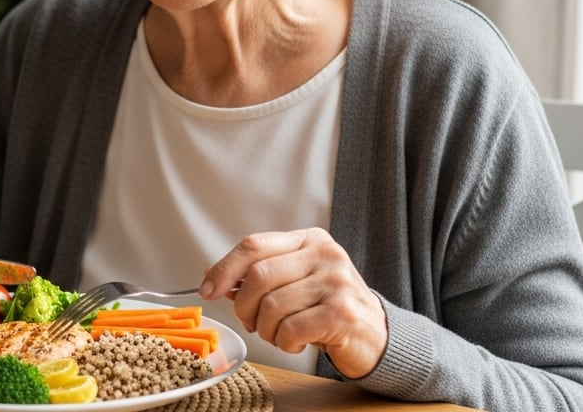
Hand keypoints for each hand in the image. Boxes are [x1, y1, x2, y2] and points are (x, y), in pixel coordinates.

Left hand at [200, 228, 386, 378]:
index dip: (224, 268)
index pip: (254, 245)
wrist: (374, 335)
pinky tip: (297, 342)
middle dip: (245, 307)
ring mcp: (336, 282)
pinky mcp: (342, 313)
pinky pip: (290, 329)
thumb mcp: (295, 281)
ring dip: (266, 330)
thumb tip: (210, 275)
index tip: (207, 290)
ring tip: (279, 334)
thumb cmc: (327, 307)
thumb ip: (258, 276)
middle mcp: (325, 254)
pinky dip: (284, 343)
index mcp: (309, 239)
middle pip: (258, 275)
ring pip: (272, 306)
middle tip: (252, 323)